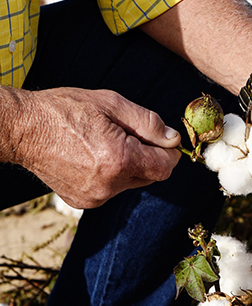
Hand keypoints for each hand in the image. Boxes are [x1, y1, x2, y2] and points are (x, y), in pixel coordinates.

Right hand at [12, 87, 180, 207]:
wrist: (24, 129)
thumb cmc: (66, 110)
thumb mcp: (113, 104)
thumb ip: (149, 124)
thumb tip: (173, 139)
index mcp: (119, 160)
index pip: (165, 167)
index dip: (169, 152)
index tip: (163, 140)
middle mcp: (109, 185)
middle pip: (150, 176)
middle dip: (148, 157)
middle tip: (127, 134)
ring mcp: (95, 197)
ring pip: (131, 183)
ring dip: (129, 166)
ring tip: (104, 143)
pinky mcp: (83, 202)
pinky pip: (111, 190)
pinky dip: (111, 175)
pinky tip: (92, 157)